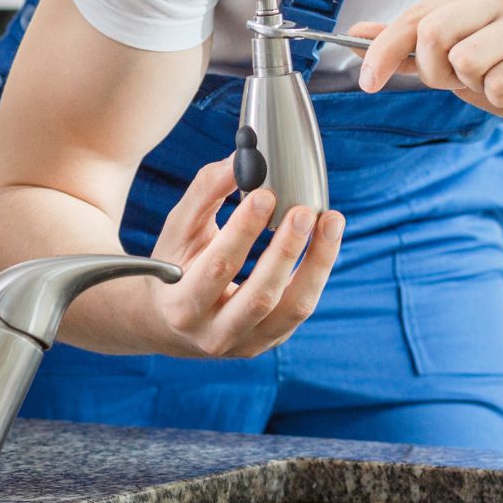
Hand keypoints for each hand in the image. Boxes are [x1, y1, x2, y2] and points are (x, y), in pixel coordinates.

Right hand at [140, 156, 343, 358]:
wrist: (170, 321)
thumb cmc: (175, 265)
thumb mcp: (179, 230)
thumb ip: (205, 193)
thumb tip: (240, 159)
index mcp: (182, 307)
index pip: (217, 267)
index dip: (243, 231)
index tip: (265, 194)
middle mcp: (214, 334)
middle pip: (259, 296)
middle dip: (286, 251)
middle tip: (304, 210)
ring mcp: (247, 343)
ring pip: (292, 309)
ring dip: (317, 263)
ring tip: (331, 221)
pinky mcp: (270, 340)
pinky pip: (301, 308)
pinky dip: (317, 272)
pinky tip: (326, 240)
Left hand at [349, 0, 502, 150]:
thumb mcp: (454, 60)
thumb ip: (407, 46)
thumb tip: (356, 33)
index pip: (415, 15)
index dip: (382, 51)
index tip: (366, 81)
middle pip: (432, 34)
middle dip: (436, 72)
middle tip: (464, 81)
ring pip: (464, 60)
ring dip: (476, 85)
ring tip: (502, 80)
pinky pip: (498, 84)